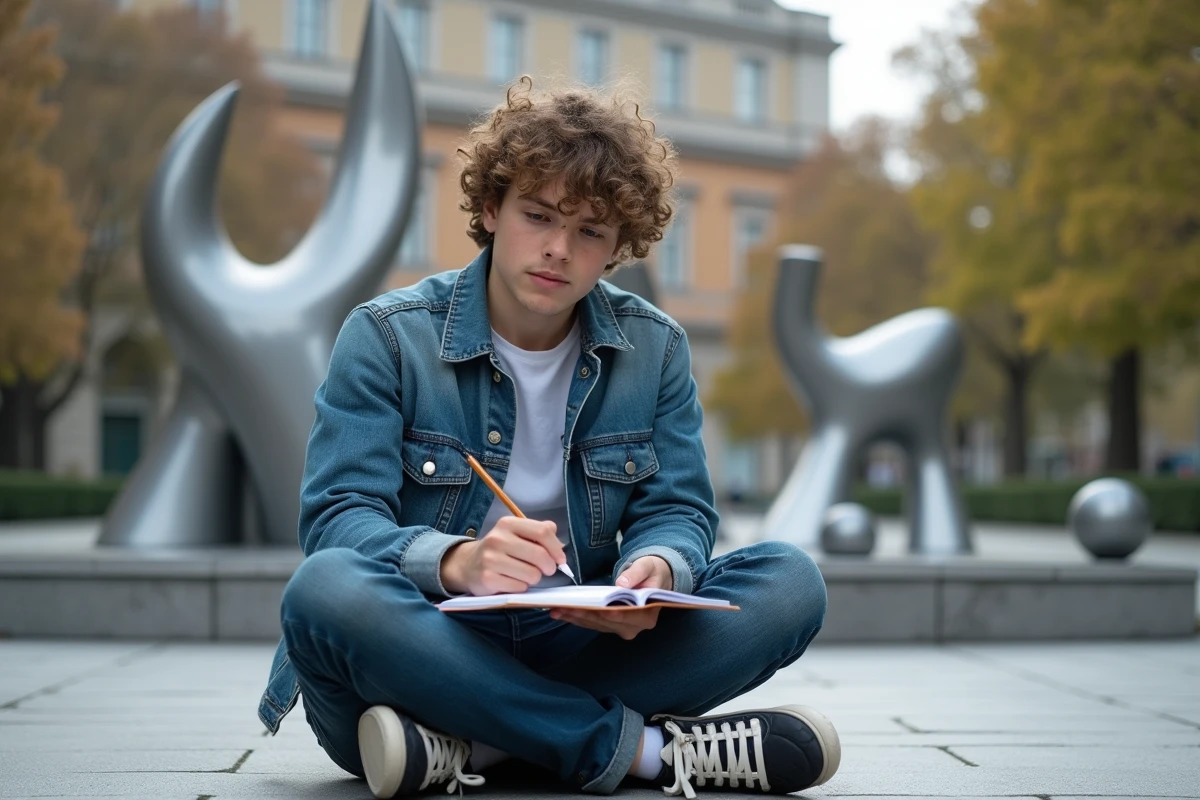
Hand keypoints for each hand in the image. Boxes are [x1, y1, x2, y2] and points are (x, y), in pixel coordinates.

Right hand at [441, 516, 565, 595]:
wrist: (468, 565)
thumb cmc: (500, 550)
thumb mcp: (516, 534)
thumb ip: (538, 533)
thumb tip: (559, 543)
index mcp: (508, 524)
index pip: (542, 532)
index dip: (556, 548)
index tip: (560, 559)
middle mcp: (498, 539)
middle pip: (540, 555)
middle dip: (549, 567)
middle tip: (546, 570)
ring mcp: (491, 559)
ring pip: (532, 574)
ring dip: (534, 578)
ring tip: (524, 575)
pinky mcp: (488, 579)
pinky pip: (519, 587)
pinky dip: (521, 587)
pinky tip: (511, 582)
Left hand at [550, 555, 672, 639]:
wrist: (655, 579)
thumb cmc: (653, 572)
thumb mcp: (648, 566)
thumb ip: (636, 574)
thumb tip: (622, 584)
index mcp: (646, 615)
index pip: (623, 616)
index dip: (605, 613)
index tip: (589, 608)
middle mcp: (634, 627)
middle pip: (605, 622)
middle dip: (583, 614)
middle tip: (563, 607)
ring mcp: (622, 628)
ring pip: (596, 625)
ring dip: (576, 618)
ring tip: (557, 610)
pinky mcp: (612, 626)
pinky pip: (593, 623)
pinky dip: (578, 618)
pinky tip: (563, 613)